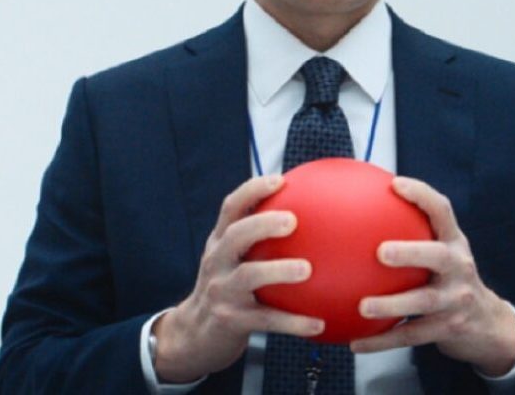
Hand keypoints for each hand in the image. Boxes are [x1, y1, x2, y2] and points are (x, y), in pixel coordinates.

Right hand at [152, 175, 323, 382]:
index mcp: (220, 242)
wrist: (194, 335)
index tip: (280, 180)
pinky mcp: (231, 321)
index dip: (252, 190)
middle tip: (292, 220)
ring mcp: (222, 291)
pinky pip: (266, 320)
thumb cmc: (228, 287)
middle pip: (235, 235)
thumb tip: (313, 213)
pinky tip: (319, 324)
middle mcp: (217, 262)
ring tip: (307, 269)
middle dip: (262, 224)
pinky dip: (293, 322)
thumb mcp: (234, 259)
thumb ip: (260, 239)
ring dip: (278, 271)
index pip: (231, 207)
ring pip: (248, 276)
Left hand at [350, 176, 514, 376]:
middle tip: (381, 252)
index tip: (396, 184)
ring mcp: (456, 300)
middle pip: (438, 256)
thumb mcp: (443, 251)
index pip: (442, 211)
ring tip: (363, 306)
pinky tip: (356, 342)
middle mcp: (459, 267)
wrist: (487, 324)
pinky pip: (411, 335)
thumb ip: (414, 233)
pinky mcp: (448, 329)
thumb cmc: (451, 278)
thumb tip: (360, 207)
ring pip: (424, 302)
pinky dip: (382, 340)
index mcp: (455, 242)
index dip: (421, 195)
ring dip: (391, 304)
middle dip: (411, 252)